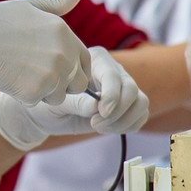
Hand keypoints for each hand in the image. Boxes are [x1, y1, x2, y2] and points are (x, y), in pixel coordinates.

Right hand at [0, 0, 92, 103]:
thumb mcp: (30, 6)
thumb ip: (60, 2)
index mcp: (64, 33)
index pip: (86, 61)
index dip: (73, 68)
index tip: (54, 66)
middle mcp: (63, 54)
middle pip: (78, 84)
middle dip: (63, 83)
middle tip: (37, 73)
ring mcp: (50, 75)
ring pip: (58, 96)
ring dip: (44, 92)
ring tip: (21, 74)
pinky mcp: (34, 92)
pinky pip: (38, 102)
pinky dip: (26, 96)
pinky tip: (11, 79)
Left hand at [0, 47, 150, 150]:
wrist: (48, 115)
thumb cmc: (48, 103)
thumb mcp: (56, 104)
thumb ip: (77, 103)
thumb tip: (98, 106)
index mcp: (95, 61)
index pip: (113, 75)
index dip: (112, 96)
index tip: (102, 113)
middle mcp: (113, 71)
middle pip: (131, 89)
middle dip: (117, 112)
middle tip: (94, 125)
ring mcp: (123, 87)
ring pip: (141, 102)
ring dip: (124, 121)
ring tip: (98, 127)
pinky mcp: (128, 104)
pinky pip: (142, 114)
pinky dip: (130, 125)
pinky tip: (109, 128)